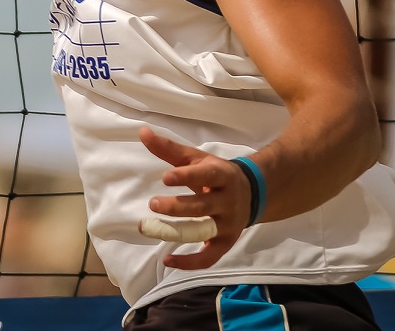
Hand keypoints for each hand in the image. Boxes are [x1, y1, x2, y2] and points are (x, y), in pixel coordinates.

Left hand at [138, 128, 253, 269]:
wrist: (252, 192)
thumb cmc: (216, 173)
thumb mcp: (197, 158)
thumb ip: (169, 149)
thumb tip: (142, 132)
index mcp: (222, 176)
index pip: (206, 176)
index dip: (187, 177)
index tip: (166, 177)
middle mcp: (228, 201)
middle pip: (202, 207)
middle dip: (177, 207)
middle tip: (152, 204)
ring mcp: (228, 224)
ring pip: (204, 232)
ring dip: (177, 233)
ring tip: (150, 230)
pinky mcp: (226, 242)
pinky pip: (210, 257)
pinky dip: (190, 262)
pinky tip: (168, 260)